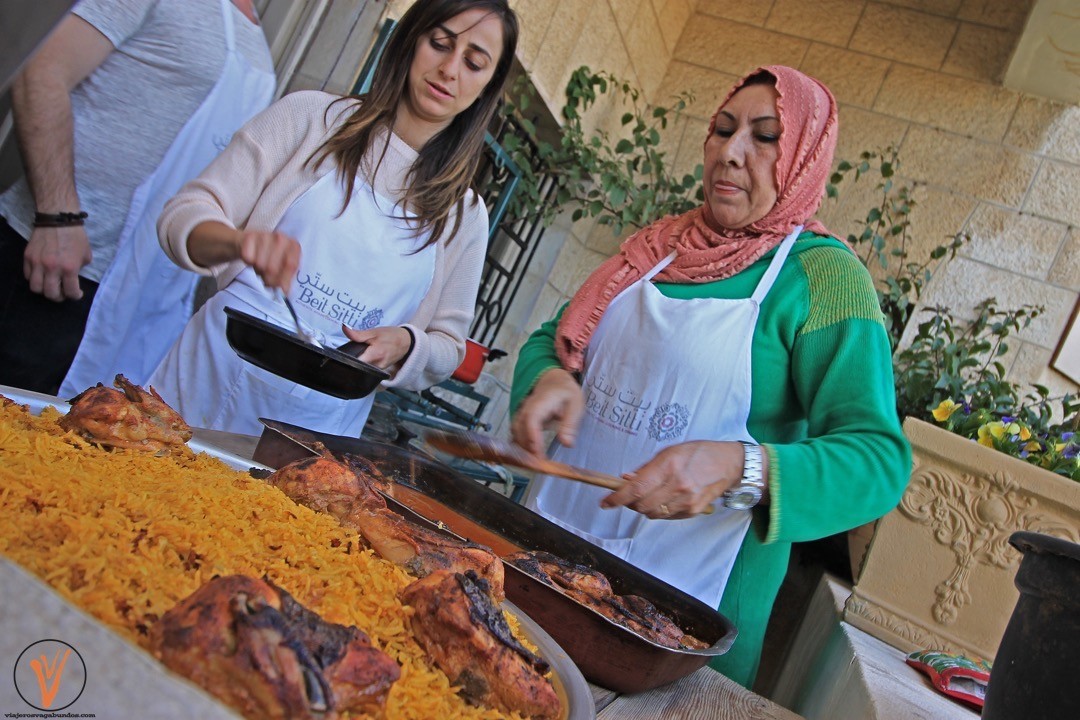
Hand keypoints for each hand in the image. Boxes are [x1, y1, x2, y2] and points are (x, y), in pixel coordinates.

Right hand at [23, 225, 91, 300]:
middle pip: (50, 294)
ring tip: (50, 286)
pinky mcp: (27, 256)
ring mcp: (37, 262)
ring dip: (43, 290)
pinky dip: (34, 278)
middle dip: (58, 297)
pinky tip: (42, 275)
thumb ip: (79, 269)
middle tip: (62, 292)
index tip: (77, 294)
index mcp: (69, 268)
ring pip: (35, 287)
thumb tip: (74, 279)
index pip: (70, 292)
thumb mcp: (86, 255)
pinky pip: (27, 275)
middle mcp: (51, 267)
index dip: (75, 296)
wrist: (58, 219)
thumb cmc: (76, 236)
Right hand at [237, 229, 300, 292]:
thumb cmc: (270, 257)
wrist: (250, 241)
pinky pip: (248, 258)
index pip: (291, 265)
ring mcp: (266, 236)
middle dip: (269, 279)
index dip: (284, 280)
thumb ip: (286, 280)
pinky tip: (252, 258)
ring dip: (259, 270)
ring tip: (260, 266)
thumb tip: (285, 293)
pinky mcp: (250, 237)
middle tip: (267, 279)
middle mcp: (282, 238)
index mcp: (294, 246)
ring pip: (260, 264)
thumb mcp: (282, 267)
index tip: (280, 289)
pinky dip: (249, 262)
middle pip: (273, 268)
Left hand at [342, 325, 412, 369]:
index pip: (355, 362)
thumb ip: (358, 334)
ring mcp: (380, 369)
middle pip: (358, 365)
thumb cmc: (391, 335)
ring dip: (361, 359)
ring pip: (364, 366)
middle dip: (354, 357)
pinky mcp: (381, 370)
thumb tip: (344, 329)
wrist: (407, 342)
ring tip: (363, 351)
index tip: (345, 353)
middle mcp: (377, 365)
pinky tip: (368, 355)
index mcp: (375, 355)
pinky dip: (367, 361)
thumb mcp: (374, 332)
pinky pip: (369, 367)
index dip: (347, 358)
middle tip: (355, 349)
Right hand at [511, 368, 584, 454]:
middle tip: (538, 465)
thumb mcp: (575, 405)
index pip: (531, 420)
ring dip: (522, 447)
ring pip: (515, 431)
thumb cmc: (566, 393)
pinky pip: (515, 432)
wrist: (555, 381)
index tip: (539, 455)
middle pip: (519, 428)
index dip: (533, 438)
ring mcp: (522, 413)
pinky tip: (528, 456)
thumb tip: (567, 443)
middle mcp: (527, 407)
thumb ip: (570, 424)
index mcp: (541, 402)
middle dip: (527, 448)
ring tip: (534, 462)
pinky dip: (520, 444)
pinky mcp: (521, 419)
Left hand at [600, 440, 749, 518]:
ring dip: (644, 507)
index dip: (617, 498)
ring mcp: (686, 500)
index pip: (636, 488)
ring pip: (652, 513)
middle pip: (641, 505)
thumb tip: (625, 480)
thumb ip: (646, 468)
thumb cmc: (697, 453)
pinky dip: (660, 511)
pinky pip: (666, 517)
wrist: (728, 464)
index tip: (605, 503)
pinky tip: (666, 499)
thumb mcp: (668, 452)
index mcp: (668, 466)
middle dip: (630, 503)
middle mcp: (677, 485)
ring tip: (650, 495)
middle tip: (629, 495)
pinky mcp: (693, 511)